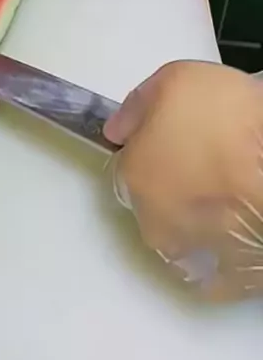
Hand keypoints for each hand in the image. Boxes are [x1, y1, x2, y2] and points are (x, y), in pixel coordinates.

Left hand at [103, 60, 262, 301]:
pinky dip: (226, 245)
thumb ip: (138, 104)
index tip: (179, 132)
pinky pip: (220, 263)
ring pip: (185, 230)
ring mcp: (193, 253)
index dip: (153, 142)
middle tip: (208, 154)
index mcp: (134, 176)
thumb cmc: (230, 121)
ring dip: (199, 212)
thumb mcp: (175, 80)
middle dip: (174, 178)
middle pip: (155, 196)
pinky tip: (241, 216)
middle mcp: (154, 222)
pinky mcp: (228, 278)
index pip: (131, 160)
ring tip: (231, 184)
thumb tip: (117, 127)